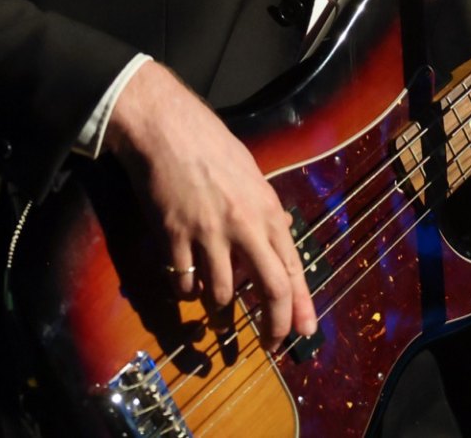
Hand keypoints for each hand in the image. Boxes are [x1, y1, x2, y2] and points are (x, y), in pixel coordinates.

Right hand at [103, 60, 317, 341]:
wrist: (166, 127)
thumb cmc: (210, 144)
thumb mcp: (251, 173)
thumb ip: (265, 208)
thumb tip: (281, 230)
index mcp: (266, 209)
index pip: (292, 268)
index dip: (300, 306)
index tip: (304, 331)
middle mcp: (243, 225)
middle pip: (270, 288)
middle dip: (274, 325)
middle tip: (270, 343)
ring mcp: (207, 232)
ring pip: (222, 293)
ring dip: (220, 312)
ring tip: (218, 317)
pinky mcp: (174, 235)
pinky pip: (183, 280)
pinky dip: (187, 291)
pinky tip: (187, 287)